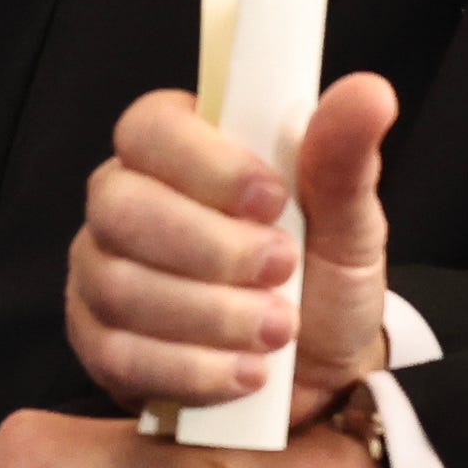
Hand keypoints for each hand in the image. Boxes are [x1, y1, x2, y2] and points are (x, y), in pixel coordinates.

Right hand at [65, 72, 401, 420]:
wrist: (323, 373)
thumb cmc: (323, 279)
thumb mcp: (348, 221)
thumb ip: (343, 159)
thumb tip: (368, 94)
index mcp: (178, 148)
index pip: (151, 128)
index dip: (205, 163)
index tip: (273, 200)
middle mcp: (124, 202)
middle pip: (120, 208)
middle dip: (209, 248)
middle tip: (281, 271)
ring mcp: (101, 274)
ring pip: (119, 286)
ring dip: (211, 315)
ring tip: (278, 329)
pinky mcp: (99, 345)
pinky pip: (119, 355)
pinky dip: (193, 370)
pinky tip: (245, 372)